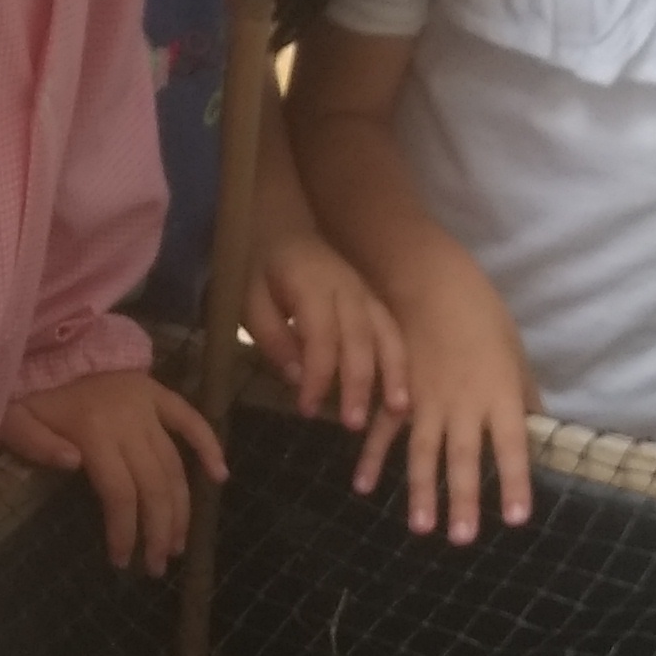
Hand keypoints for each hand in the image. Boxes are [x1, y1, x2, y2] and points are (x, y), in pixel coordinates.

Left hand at [2, 366, 228, 573]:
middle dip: (157, 530)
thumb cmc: (28, 391)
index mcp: (93, 429)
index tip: (122, 561)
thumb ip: (36, 444)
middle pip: (153, 485)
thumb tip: (74, 465)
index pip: (119, 492)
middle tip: (156, 565)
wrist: (49, 342)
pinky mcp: (158, 392)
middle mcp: (128, 419)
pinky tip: (220, 476)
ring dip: (180, 507)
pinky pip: (191, 419)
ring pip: (174, 464)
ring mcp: (148, 405)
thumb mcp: (13, 418)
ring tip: (177, 543)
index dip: (124, 530)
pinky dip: (208, 445)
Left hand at [246, 231, 410, 435]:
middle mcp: (348, 289)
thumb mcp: (251, 302)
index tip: (307, 409)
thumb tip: (297, 377)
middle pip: (359, 339)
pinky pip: (395, 333)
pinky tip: (405, 392)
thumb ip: (272, 338)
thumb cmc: (265, 274)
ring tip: (398, 411)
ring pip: (387, 335)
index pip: (320, 336)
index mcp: (312, 285)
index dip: (317, 375)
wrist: (287, 230)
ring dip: (393, 374)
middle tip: (353, 424)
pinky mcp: (377, 304)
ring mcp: (367, 295)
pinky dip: (403, 363)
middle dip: (358, 384)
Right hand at [352, 277, 537, 540]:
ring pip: (423, 453)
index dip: (514, 483)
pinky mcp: (396, 392)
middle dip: (463, 500)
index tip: (516, 519)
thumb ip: (524, 395)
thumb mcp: (514, 354)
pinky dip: (371, 458)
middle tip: (462, 540)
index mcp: (500, 394)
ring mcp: (425, 401)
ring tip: (421, 529)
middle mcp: (462, 404)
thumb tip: (539, 428)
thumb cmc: (483, 316)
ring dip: (421, 493)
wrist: (431, 282)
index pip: (511, 447)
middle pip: (464, 459)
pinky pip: (383, 431)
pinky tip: (362, 486)